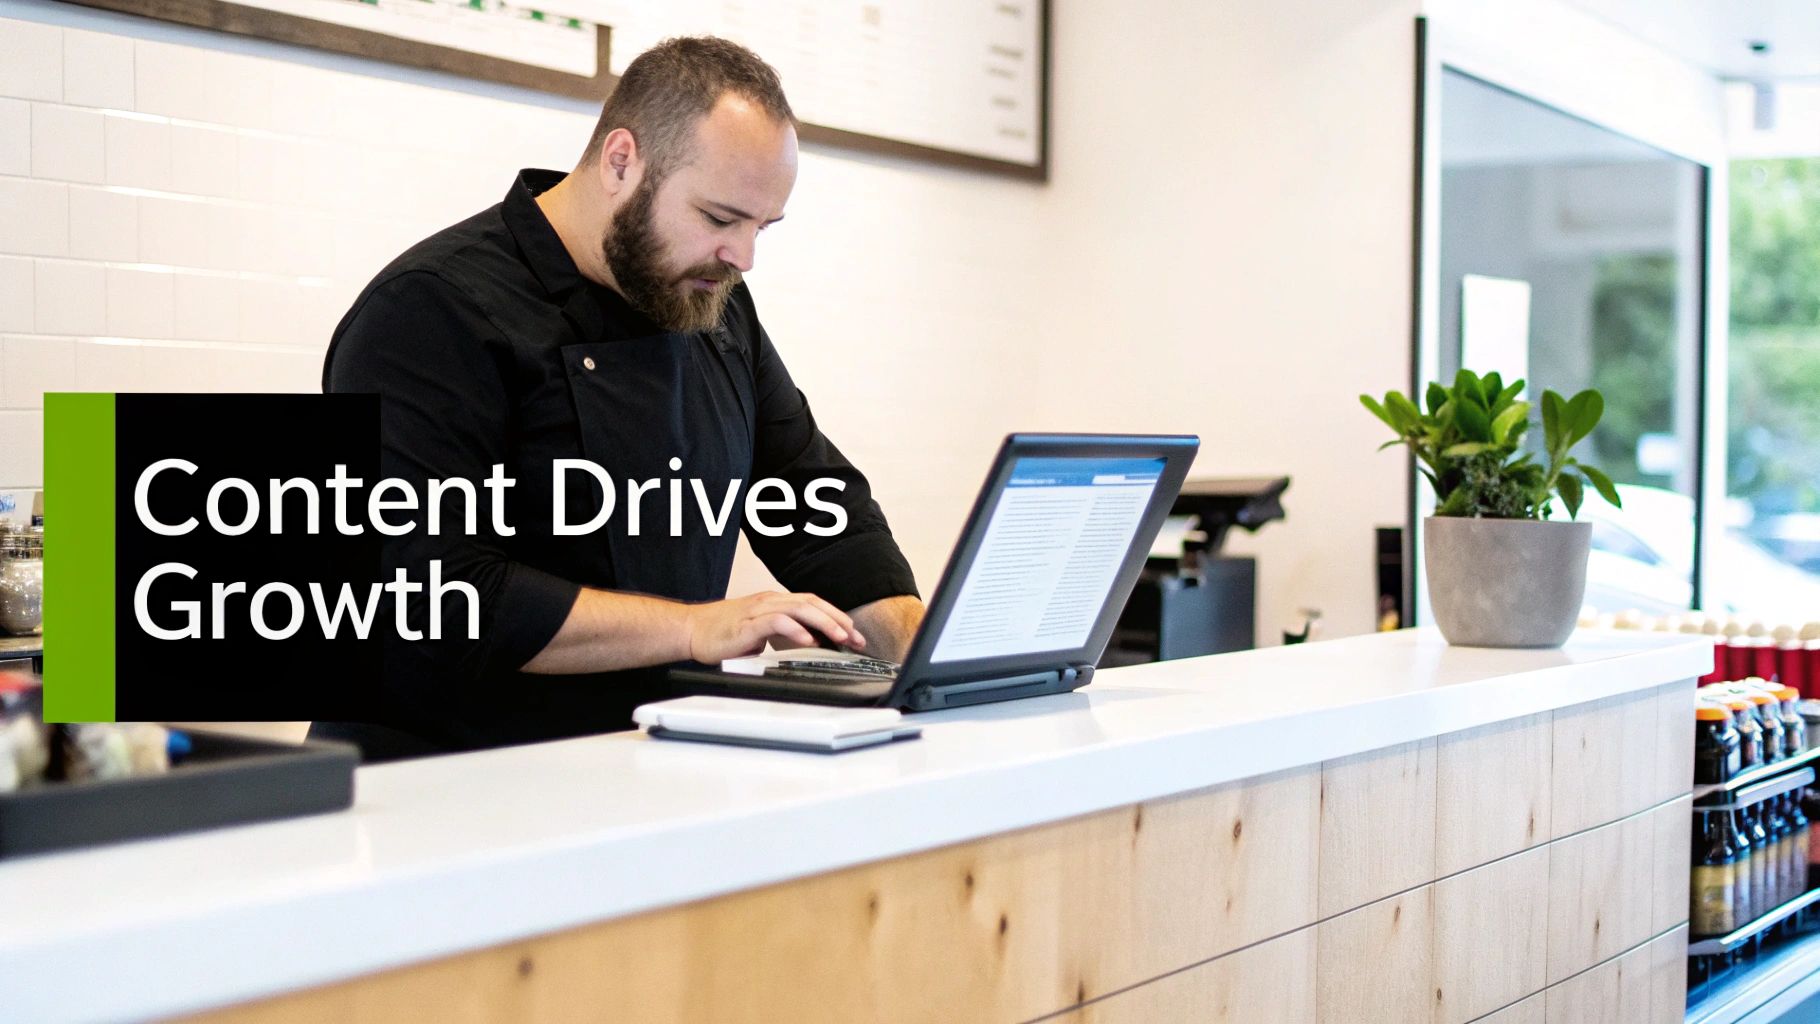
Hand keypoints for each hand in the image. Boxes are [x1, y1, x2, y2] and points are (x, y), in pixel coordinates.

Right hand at [684, 591, 865, 662]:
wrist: (692, 630)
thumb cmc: (723, 633)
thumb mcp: (760, 632)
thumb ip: (782, 634)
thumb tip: (809, 643)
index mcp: (775, 602)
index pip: (813, 604)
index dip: (837, 617)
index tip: (855, 635)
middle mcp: (770, 601)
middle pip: (812, 603)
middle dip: (838, 620)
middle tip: (856, 638)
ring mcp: (759, 610)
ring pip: (799, 609)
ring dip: (824, 623)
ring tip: (840, 637)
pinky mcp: (748, 624)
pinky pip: (776, 622)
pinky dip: (795, 629)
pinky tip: (807, 639)